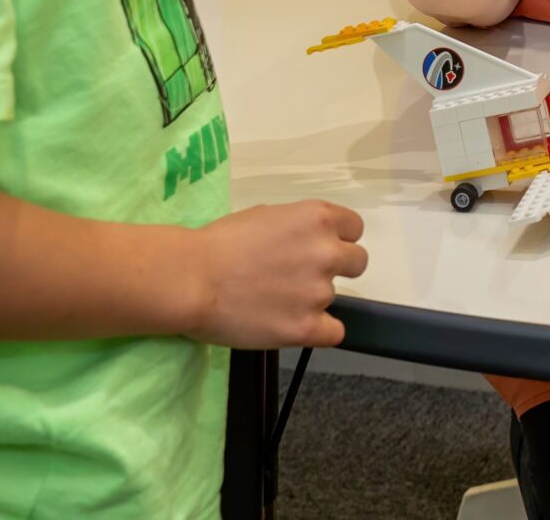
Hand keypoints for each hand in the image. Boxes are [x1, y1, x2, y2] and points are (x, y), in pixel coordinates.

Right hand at [180, 200, 368, 348]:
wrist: (192, 279)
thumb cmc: (219, 242)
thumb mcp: (266, 216)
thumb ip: (297, 229)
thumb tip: (305, 243)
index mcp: (317, 218)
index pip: (354, 228)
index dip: (337, 239)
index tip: (317, 248)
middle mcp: (327, 252)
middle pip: (357, 262)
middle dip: (334, 268)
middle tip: (302, 277)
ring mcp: (320, 292)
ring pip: (335, 298)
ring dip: (312, 299)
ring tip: (276, 301)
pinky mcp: (308, 328)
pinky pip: (334, 333)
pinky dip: (317, 330)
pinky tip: (293, 325)